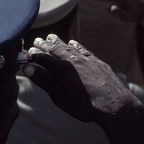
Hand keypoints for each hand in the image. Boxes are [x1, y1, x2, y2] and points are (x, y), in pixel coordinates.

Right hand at [23, 34, 141, 126]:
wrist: (116, 105)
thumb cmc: (86, 106)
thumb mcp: (61, 98)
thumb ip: (45, 81)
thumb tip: (27, 68)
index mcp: (62, 69)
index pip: (44, 58)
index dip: (34, 55)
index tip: (27, 53)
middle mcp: (74, 61)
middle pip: (56, 50)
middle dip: (45, 45)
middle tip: (36, 40)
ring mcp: (87, 60)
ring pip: (69, 47)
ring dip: (59, 42)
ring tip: (51, 37)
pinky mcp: (98, 62)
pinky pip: (84, 50)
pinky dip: (76, 45)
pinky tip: (73, 42)